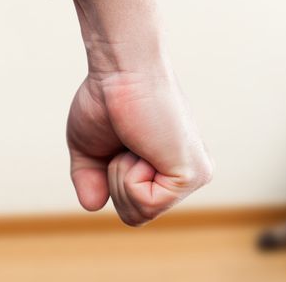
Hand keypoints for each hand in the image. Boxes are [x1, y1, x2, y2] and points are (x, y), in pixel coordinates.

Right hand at [66, 0, 212, 225]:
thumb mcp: (91, 148)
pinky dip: (129, 175)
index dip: (110, 180)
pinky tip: (144, 145)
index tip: (121, 140)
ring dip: (121, 176)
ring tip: (136, 140)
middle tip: (128, 140)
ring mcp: (194, 177)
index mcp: (171, 169)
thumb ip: (92, 179)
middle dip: (115, 181)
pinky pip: (145, 204)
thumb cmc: (108, 98)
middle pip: (136, 216)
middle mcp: (189, 175)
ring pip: (140, 213)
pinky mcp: (192, 175)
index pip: (134, 208)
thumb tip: (94, 206)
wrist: (121, 70)